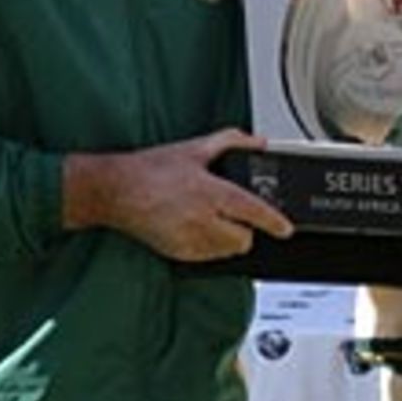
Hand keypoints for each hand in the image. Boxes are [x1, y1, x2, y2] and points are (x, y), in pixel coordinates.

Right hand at [63, 129, 292, 261]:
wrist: (116, 191)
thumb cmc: (150, 170)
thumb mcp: (193, 148)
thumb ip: (230, 142)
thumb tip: (258, 143)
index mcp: (209, 191)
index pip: (252, 211)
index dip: (273, 222)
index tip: (285, 229)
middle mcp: (201, 220)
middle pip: (243, 240)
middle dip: (246, 230)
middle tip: (234, 216)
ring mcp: (189, 240)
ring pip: (227, 252)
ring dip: (228, 240)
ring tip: (211, 219)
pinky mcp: (179, 253)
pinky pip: (208, 259)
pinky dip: (210, 248)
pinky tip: (196, 229)